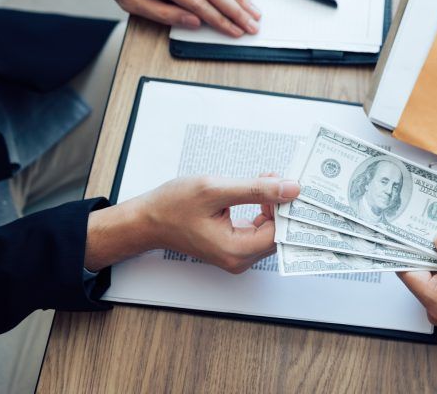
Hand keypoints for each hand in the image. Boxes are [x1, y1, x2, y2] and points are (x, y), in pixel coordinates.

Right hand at [84, 175, 299, 272]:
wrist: (147, 219)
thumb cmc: (173, 206)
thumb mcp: (216, 189)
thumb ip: (256, 189)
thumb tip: (290, 188)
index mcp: (236, 250)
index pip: (280, 231)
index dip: (286, 206)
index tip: (287, 183)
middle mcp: (239, 259)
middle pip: (278, 233)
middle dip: (281, 204)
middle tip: (277, 178)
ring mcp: (237, 255)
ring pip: (271, 230)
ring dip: (272, 205)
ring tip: (264, 180)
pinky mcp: (234, 247)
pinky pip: (259, 230)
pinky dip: (263, 210)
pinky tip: (257, 191)